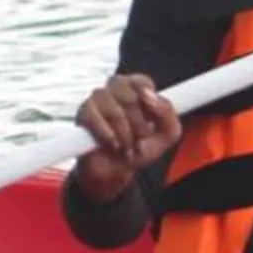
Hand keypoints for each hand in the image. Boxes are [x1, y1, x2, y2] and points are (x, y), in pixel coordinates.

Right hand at [71, 72, 179, 203]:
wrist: (116, 170)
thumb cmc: (140, 148)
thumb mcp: (167, 134)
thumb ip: (167, 113)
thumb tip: (151, 97)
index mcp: (137, 89)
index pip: (142, 82)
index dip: (149, 103)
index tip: (151, 120)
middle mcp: (117, 89)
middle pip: (129, 96)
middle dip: (138, 125)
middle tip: (140, 138)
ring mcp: (98, 99)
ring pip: (113, 110)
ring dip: (124, 134)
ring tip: (127, 146)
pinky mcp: (84, 113)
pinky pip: (94, 118)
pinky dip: (107, 134)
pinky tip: (113, 143)